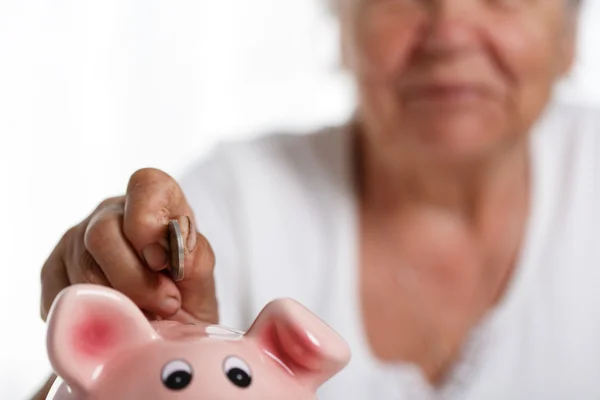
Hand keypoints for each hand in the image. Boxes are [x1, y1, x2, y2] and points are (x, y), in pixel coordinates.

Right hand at [40, 168, 217, 323]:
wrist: (165, 336)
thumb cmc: (186, 300)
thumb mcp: (203, 281)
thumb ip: (196, 259)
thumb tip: (177, 254)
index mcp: (154, 200)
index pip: (146, 185)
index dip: (150, 224)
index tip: (163, 263)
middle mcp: (110, 212)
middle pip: (102, 232)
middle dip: (134, 280)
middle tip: (165, 305)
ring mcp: (76, 240)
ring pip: (80, 269)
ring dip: (116, 304)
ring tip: (145, 317)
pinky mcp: (53, 272)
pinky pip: (63, 296)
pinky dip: (91, 317)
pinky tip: (115, 320)